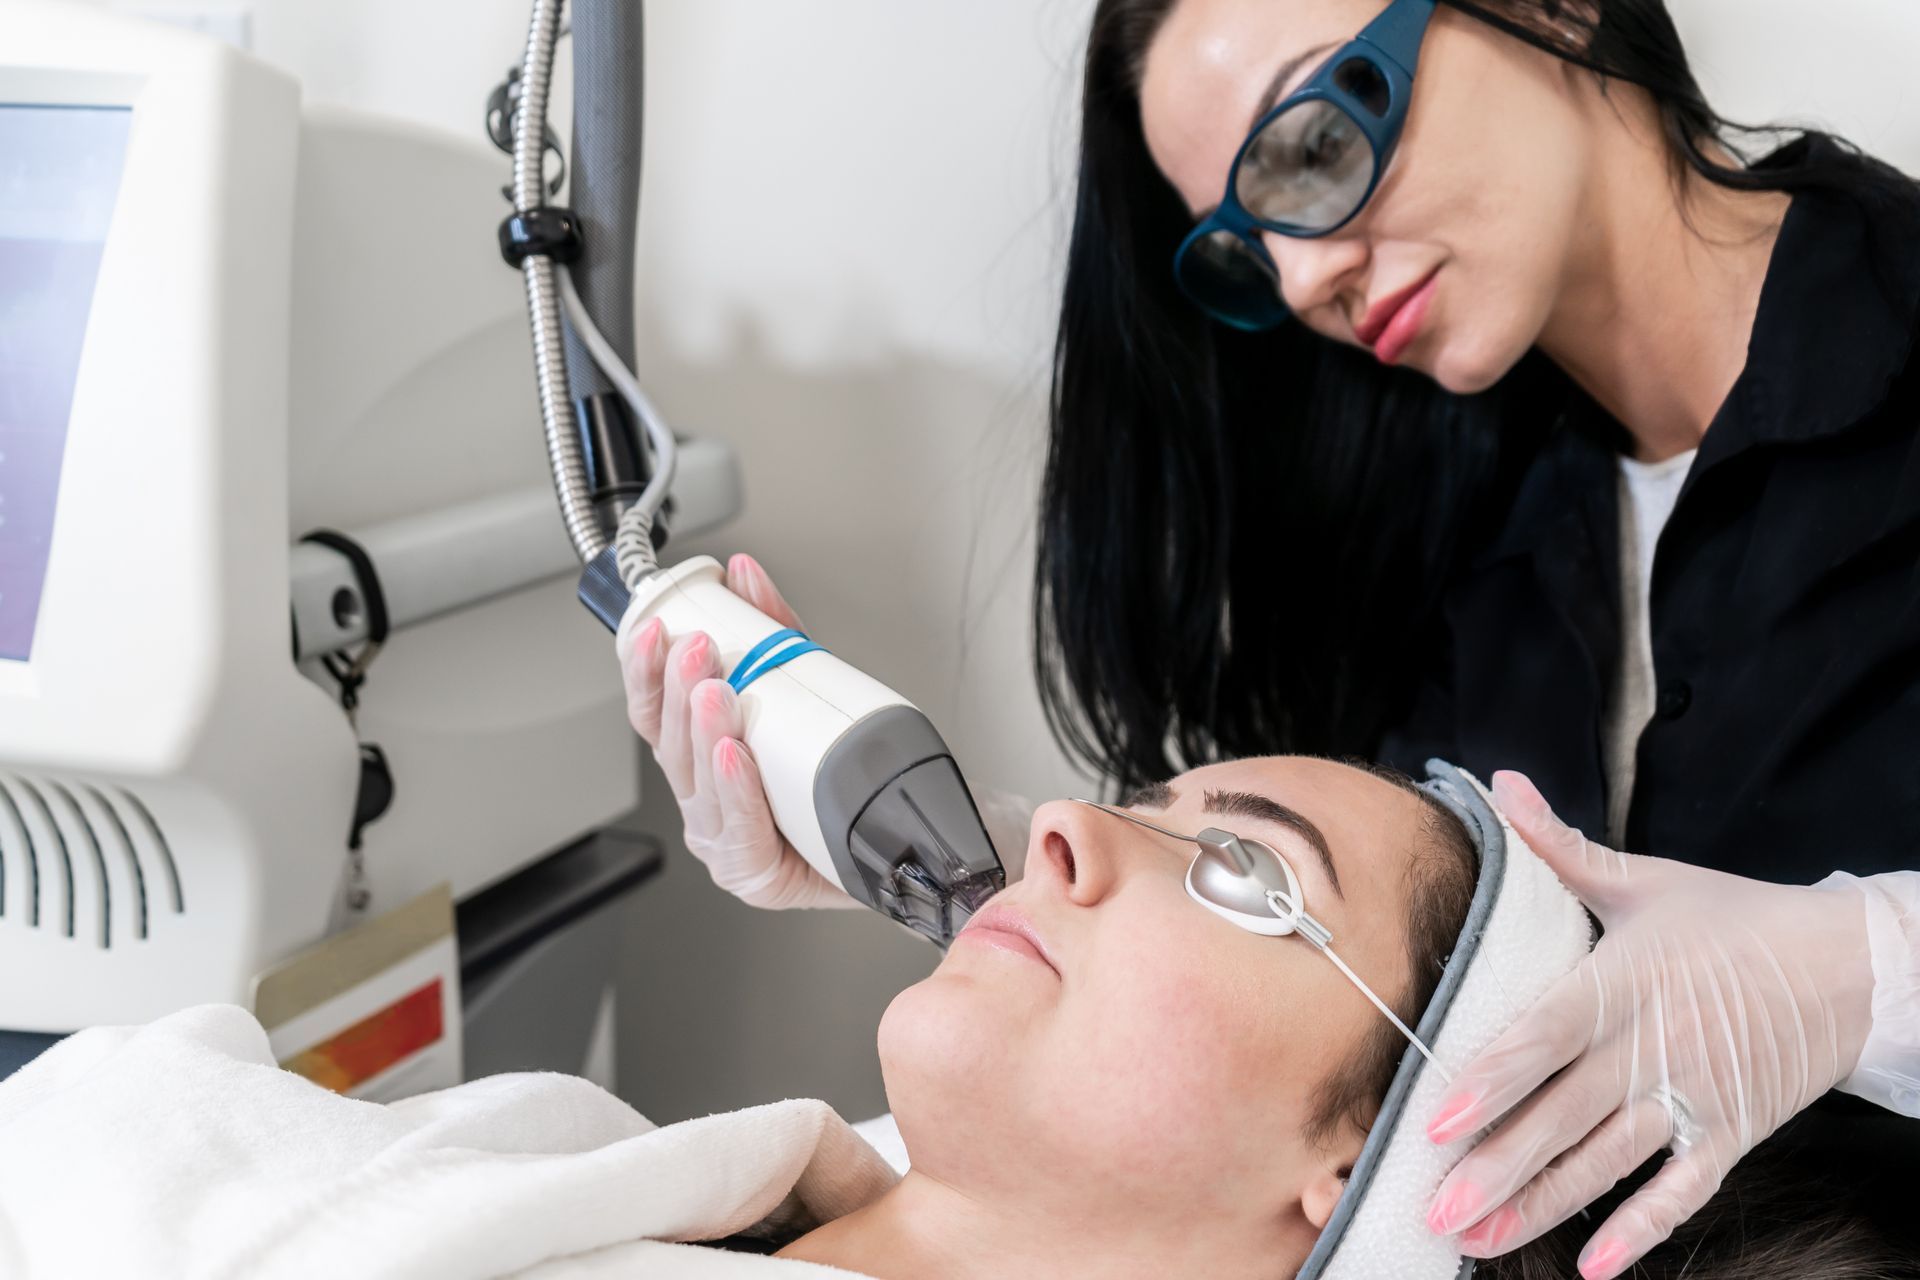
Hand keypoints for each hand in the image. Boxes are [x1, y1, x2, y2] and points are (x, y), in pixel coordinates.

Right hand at [618, 553, 856, 909]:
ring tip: (714, 689)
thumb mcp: (803, 688)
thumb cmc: (837, 774)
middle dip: (677, 691)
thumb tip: (744, 574)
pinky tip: (731, 755)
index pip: (654, 713)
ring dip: (703, 731)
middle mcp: (704, 799)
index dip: (645, 672)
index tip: (654, 631)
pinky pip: (740, 829)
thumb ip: (773, 631)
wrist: (895, 840)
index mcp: (699, 758)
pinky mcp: (754, 874)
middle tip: (695, 648)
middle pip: (670, 745)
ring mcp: (724, 840)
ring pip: (698, 784)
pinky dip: (735, 788)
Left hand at [1423, 771, 1876, 1278]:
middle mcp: (1653, 1046)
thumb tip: (1498, 784)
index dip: (1491, 1080)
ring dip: (1543, 1203)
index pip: (1544, 1036)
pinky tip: (1595, 1267)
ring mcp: (1694, 1096)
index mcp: (1623, 982)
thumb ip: (1559, 846)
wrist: (1853, 963)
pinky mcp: (1732, 1131)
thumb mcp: (1646, 879)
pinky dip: (1642, 1230)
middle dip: (1496, 1165)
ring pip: (1607, 1161)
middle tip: (1434, 1205)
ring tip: (1480, 1237)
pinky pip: (1682, 1191)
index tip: (1436, 1120)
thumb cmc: (1734, 918)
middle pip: (1563, 1115)